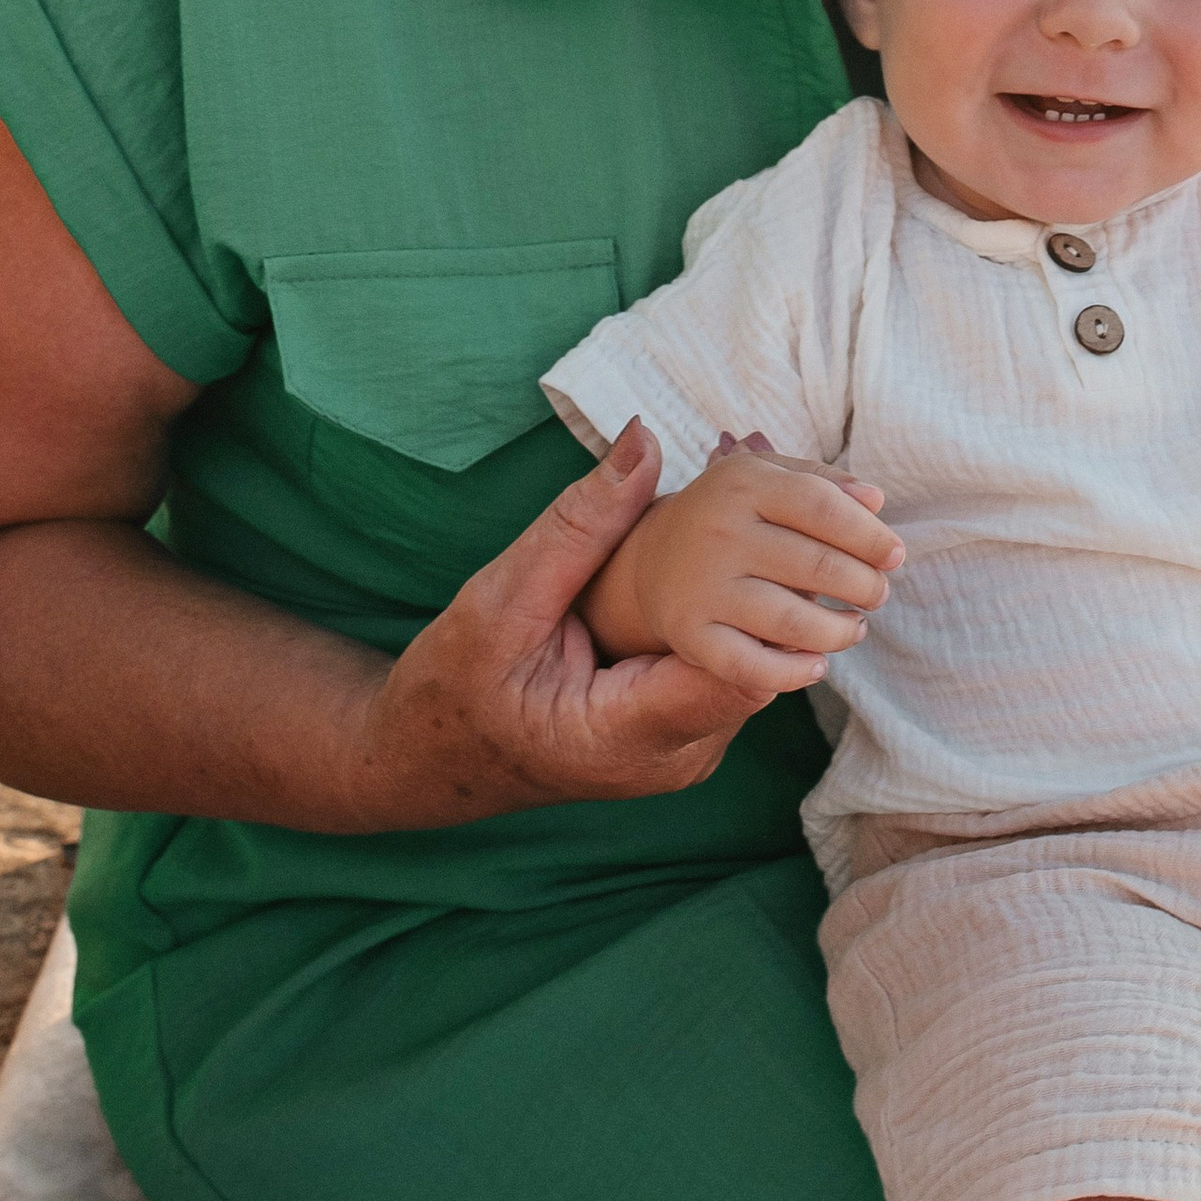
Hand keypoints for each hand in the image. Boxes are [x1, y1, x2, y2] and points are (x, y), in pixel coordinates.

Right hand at [343, 422, 794, 821]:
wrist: (430, 759)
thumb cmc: (453, 688)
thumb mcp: (502, 601)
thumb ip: (579, 527)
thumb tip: (643, 441)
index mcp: (631, 735)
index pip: (742, 668)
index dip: (770, 591)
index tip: (769, 513)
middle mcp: (677, 755)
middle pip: (760, 658)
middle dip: (763, 572)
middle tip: (748, 481)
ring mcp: (686, 749)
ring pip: (753, 659)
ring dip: (748, 587)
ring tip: (733, 503)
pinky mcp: (685, 730)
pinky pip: (726, 663)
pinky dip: (724, 607)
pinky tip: (708, 550)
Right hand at [588, 436, 902, 699]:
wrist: (654, 558)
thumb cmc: (735, 514)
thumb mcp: (768, 478)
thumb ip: (823, 481)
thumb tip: (875, 502)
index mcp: (742, 482)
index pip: (823, 507)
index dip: (870, 535)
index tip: (895, 555)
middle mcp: (718, 532)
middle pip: (815, 567)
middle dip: (865, 586)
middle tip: (877, 594)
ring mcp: (702, 587)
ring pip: (792, 623)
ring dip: (839, 632)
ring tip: (854, 627)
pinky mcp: (691, 635)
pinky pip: (752, 668)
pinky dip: (793, 674)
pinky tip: (817, 665)